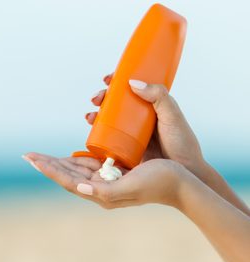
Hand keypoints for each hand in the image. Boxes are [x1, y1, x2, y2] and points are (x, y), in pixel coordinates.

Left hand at [22, 153, 184, 208]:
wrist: (181, 183)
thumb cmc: (159, 183)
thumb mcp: (132, 187)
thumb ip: (105, 192)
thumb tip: (79, 189)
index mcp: (102, 193)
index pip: (68, 180)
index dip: (49, 169)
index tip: (31, 158)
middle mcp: (102, 188)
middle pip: (68, 174)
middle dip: (49, 165)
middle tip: (29, 155)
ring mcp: (108, 179)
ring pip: (77, 169)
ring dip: (59, 162)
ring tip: (43, 155)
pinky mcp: (116, 171)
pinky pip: (91, 164)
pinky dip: (77, 158)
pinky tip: (72, 154)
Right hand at [87, 73, 204, 177]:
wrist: (184, 170)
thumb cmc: (181, 143)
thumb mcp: (172, 115)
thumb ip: (159, 96)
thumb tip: (132, 82)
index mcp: (152, 105)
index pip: (132, 89)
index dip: (118, 81)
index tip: (107, 79)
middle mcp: (141, 117)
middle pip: (117, 103)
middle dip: (103, 98)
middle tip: (95, 100)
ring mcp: (133, 132)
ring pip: (111, 119)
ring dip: (97, 115)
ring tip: (90, 117)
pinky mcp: (128, 147)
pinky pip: (110, 136)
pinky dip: (99, 132)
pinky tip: (92, 131)